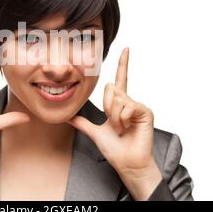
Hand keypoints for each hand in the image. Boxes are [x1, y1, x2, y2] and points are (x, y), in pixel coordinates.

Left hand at [67, 47, 161, 199]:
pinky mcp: (145, 111)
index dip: (123, 64)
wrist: (127, 163)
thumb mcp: (95, 132)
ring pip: (117, 99)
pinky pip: (128, 106)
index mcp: (119, 104)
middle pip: (110, 89)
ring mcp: (138, 106)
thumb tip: (67, 116)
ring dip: (115, 117)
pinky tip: (128, 128)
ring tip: (121, 129)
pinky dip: (123, 119)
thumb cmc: (115, 149)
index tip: (125, 48)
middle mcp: (129, 101)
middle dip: (107, 108)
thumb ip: (82, 122)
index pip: (120, 79)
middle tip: (113, 125)